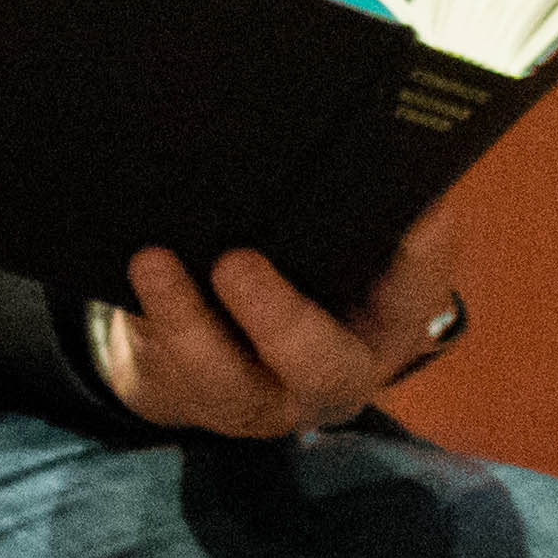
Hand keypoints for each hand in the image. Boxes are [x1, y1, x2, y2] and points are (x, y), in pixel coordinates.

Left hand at [90, 206, 460, 436]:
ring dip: (187, 321)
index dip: (422, 257)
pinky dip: (150, 321)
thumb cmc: (300, 275)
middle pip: (322, 366)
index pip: (418, 293)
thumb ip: (355, 218)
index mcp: (386, 328)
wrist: (223, 346)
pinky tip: (135, 271)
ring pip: (226, 379)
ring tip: (155, 262)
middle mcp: (334, 374)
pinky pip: (168, 371)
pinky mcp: (196, 399)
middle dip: (280, 319)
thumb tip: (372, 157)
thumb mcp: (334, 252)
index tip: (420, 209)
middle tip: (236, 263)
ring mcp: (263, 400)